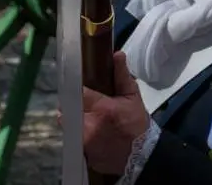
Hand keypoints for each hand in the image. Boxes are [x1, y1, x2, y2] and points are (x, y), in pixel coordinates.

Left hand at [80, 52, 148, 175]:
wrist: (142, 156)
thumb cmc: (137, 124)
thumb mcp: (133, 97)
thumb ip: (122, 76)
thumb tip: (117, 54)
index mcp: (102, 109)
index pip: (78, 93)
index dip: (78, 89)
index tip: (80, 88)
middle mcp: (89, 126)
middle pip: (69, 109)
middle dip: (74, 105)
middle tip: (84, 104)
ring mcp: (85, 143)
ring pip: (69, 124)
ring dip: (74, 120)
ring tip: (87, 118)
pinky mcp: (83, 154)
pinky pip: (73, 139)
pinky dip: (78, 135)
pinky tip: (90, 133)